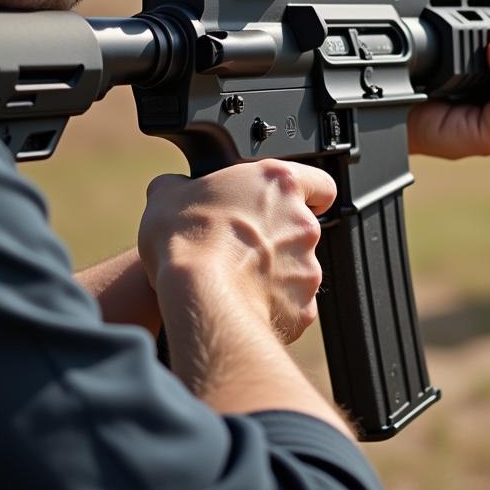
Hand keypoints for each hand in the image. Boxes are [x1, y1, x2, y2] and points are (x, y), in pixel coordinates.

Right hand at [138, 161, 336, 343]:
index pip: (321, 184)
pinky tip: (243, 302)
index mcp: (280, 183)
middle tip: (243, 246)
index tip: (295, 204)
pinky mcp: (303, 305)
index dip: (310, 195)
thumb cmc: (187, 239)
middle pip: (302, 229)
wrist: (197, 292)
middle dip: (278, 238)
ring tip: (236, 278)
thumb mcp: (167, 195)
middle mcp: (302, 222)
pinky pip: (292, 304)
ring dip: (275, 272)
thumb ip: (181, 186)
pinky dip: (273, 305)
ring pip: (297, 268)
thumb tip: (174, 190)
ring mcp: (307, 265)